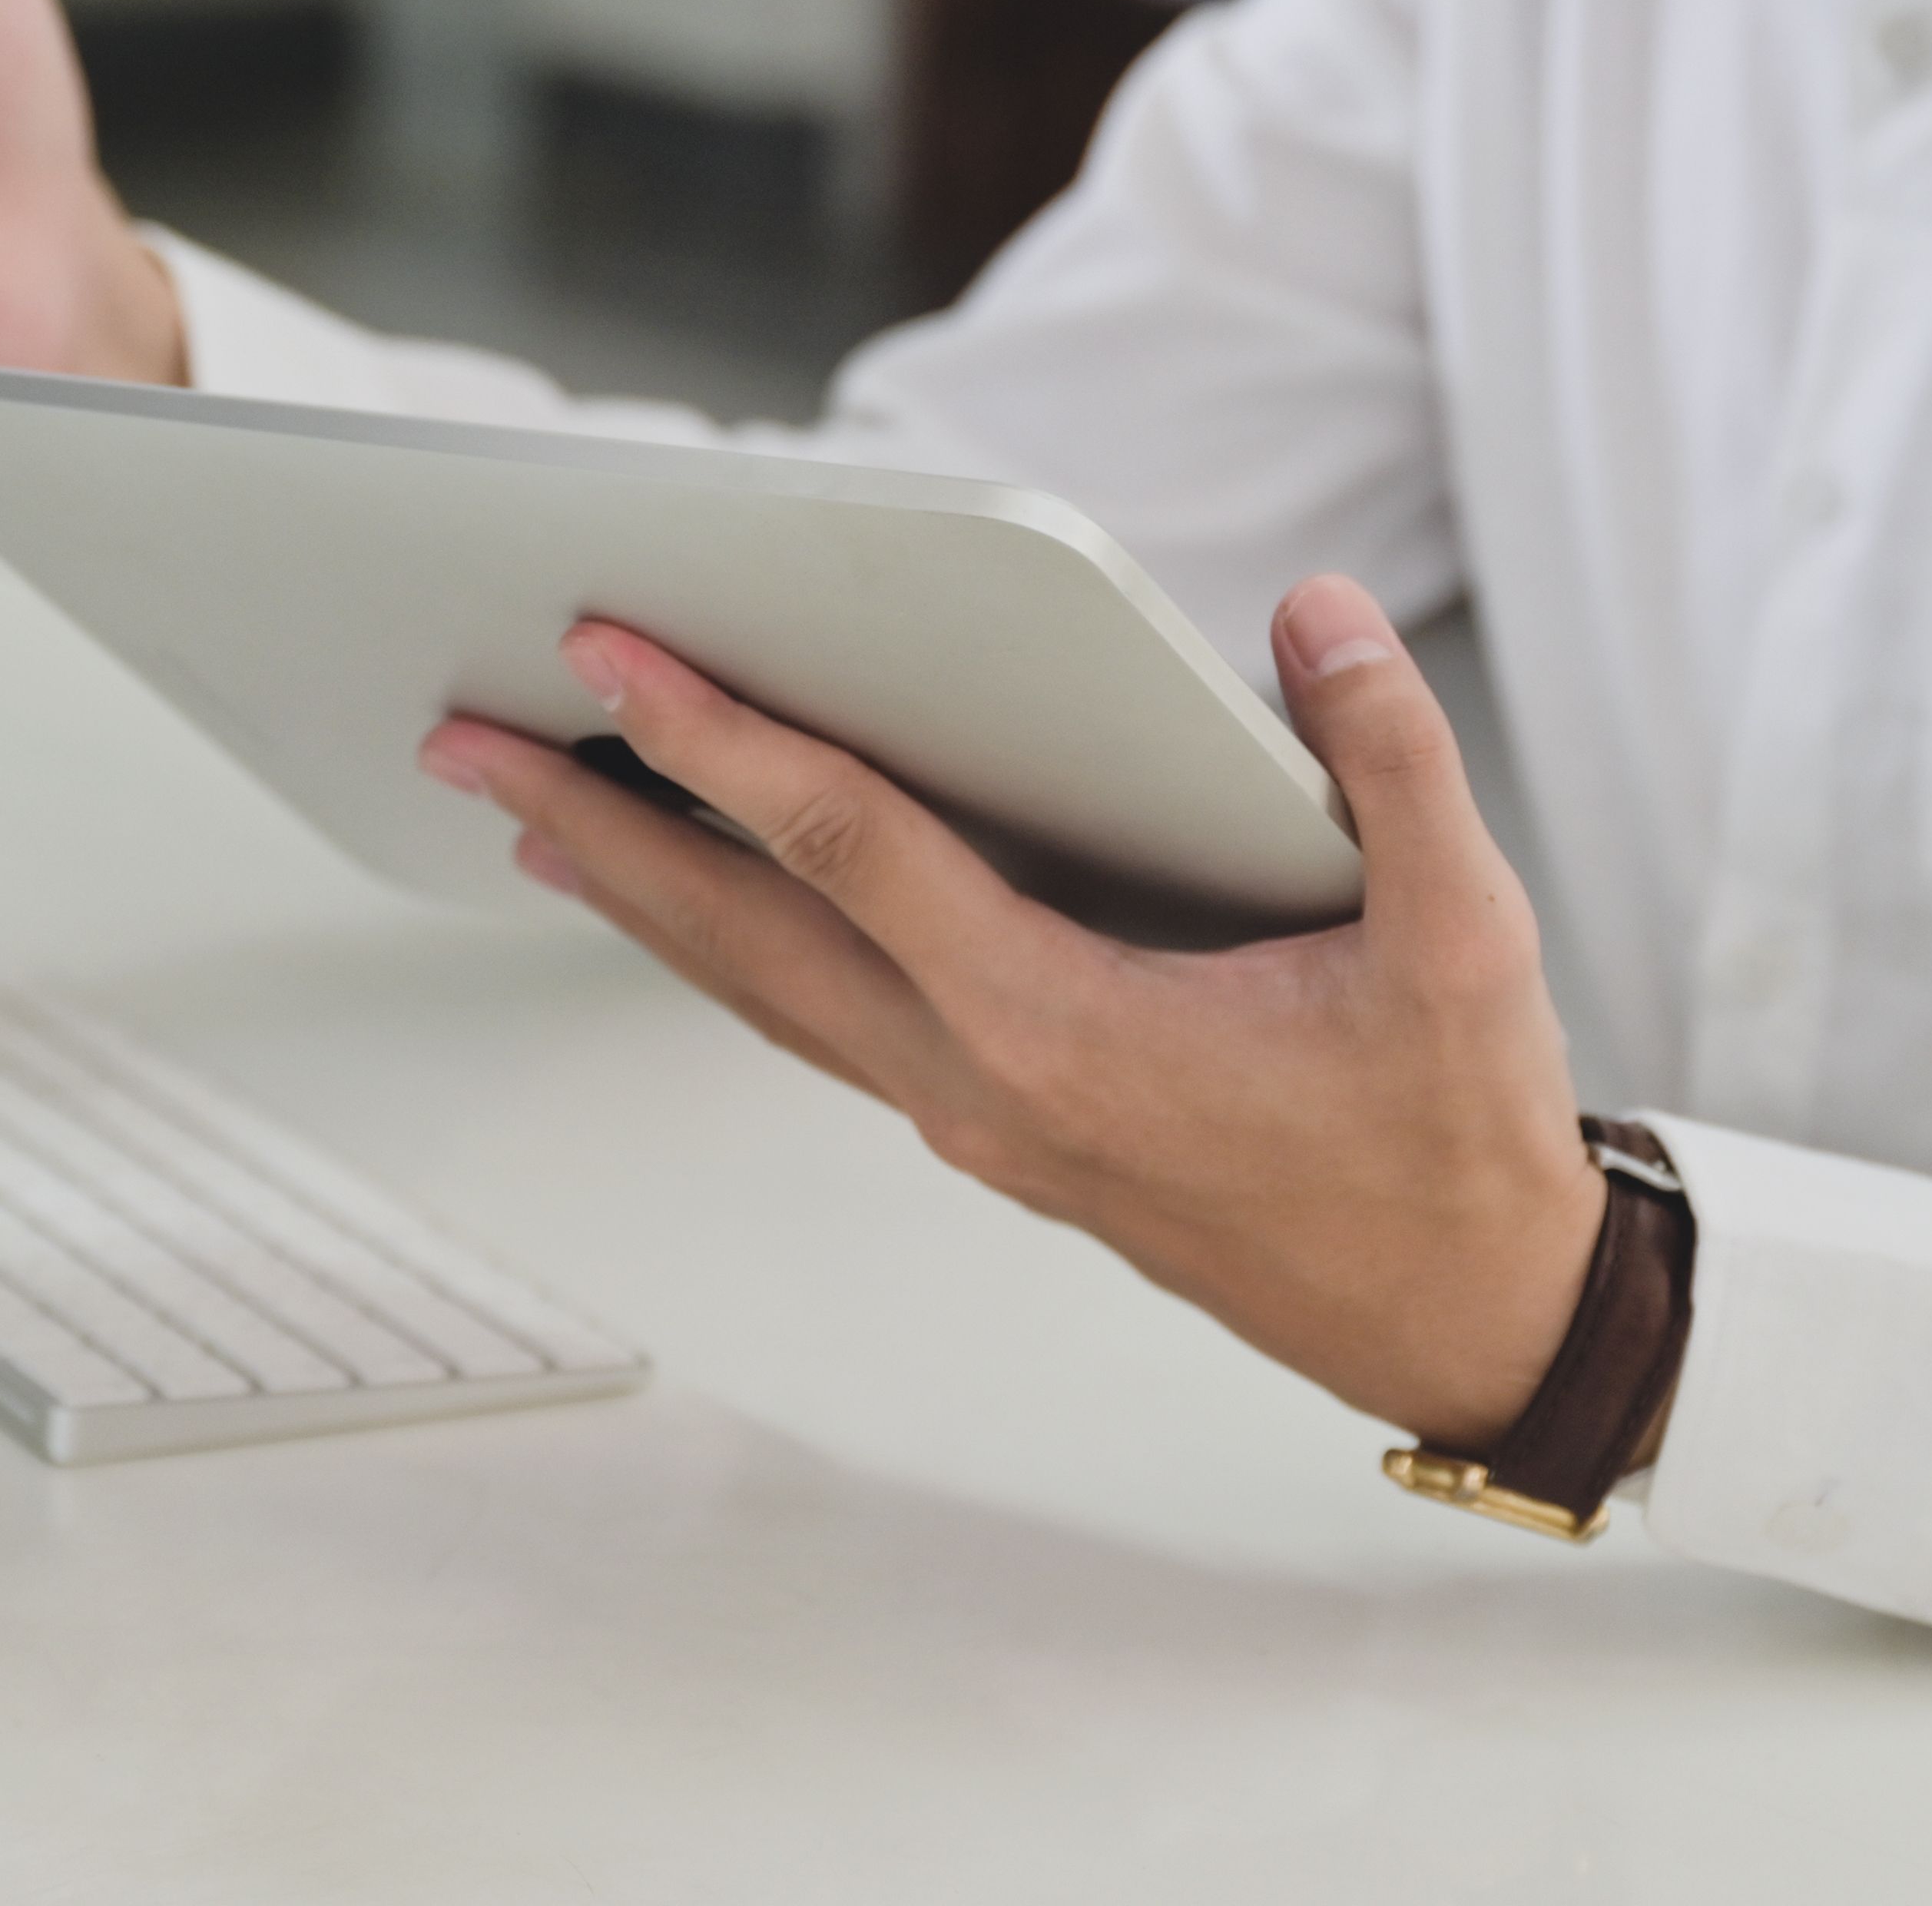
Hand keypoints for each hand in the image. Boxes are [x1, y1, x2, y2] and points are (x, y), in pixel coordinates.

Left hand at [421, 575, 1607, 1449]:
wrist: (1464, 1318)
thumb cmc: (1453, 1142)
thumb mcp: (1466, 938)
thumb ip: (1390, 760)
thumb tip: (1311, 613)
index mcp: (1064, 1030)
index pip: (852, 850)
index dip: (723, 742)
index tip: (613, 658)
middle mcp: (984, 1082)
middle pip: (746, 932)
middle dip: (596, 825)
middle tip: (466, 735)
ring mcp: (978, 1117)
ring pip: (767, 988)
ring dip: (641, 893)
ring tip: (527, 810)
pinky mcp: (998, 1126)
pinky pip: (823, 1020)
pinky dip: (735, 947)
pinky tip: (692, 900)